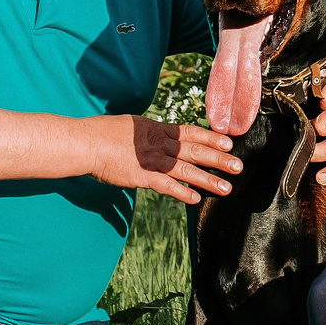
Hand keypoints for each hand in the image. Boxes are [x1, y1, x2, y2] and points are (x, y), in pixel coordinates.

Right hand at [89, 115, 240, 204]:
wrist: (87, 142)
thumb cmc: (105, 132)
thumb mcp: (133, 125)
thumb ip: (150, 131)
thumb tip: (160, 133)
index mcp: (158, 129)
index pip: (191, 133)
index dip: (212, 138)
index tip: (229, 143)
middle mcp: (160, 144)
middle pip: (196, 151)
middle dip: (219, 159)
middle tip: (238, 166)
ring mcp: (152, 160)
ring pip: (187, 170)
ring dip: (208, 179)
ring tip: (226, 188)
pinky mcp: (142, 177)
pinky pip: (167, 186)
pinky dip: (182, 193)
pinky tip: (196, 199)